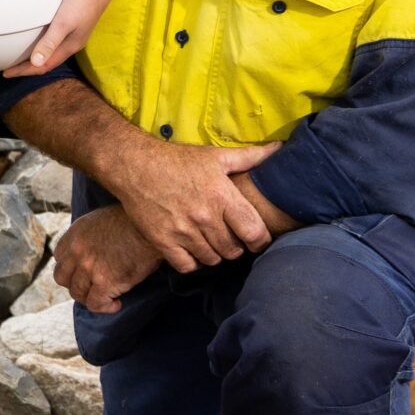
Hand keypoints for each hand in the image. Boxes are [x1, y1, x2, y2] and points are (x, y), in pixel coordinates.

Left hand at [5, 0, 118, 77]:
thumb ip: (50, 42)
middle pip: (48, 60)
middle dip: (30, 67)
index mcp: (71, 46)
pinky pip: (54, 39)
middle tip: (10, 68)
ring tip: (21, 57)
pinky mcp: (73, 22)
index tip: (7, 73)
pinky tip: (36, 38)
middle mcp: (72, 42)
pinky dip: (42, 44)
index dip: (25, 71)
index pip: (45, 66)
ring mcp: (74, 33)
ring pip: (52, 50)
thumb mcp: (64, 23)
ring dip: (36, 56)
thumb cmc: (81, 2)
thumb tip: (36, 63)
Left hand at [54, 207, 162, 313]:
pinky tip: (116, 304)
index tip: (82, 272)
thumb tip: (93, 251)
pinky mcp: (105, 282)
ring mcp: (89, 268)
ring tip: (106, 297)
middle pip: (62, 278)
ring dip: (91, 298)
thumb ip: (90, 237)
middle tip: (92, 287)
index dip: (70, 267)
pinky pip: (95, 304)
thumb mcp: (102, 220)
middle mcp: (77, 251)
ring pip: (78, 294)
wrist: (153, 227)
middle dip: (75, 284)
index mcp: (75, 233)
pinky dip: (105, 307)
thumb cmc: (135, 221)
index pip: (59, 257)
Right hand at [109, 137, 278, 272]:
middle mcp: (204, 216)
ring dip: (214, 254)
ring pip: (212, 259)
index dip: (260, 240)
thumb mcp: (215, 156)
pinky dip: (192, 261)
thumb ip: (250, 157)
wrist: (134, 165)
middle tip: (230, 238)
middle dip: (236, 247)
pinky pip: (187, 266)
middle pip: (233, 250)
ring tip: (210, 242)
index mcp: (221, 196)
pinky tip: (191, 249)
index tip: (255, 238)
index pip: (254, 233)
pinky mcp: (163, 241)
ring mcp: (183, 231)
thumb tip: (279, 149)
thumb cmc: (177, 160)